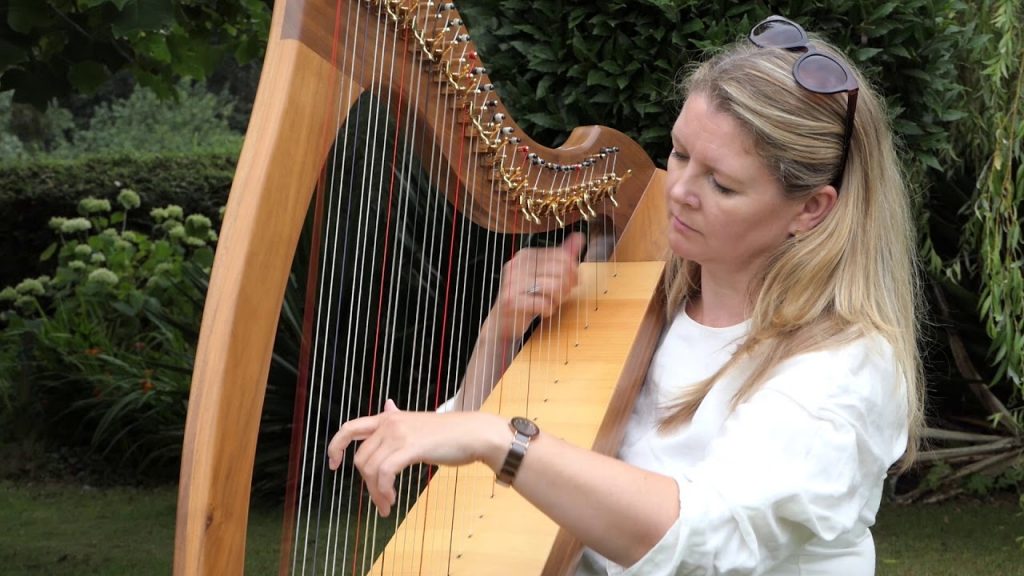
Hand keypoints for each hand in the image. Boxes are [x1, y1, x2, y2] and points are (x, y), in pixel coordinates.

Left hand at [327, 399, 504, 516]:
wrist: (472, 434)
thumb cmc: (448, 433)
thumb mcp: (417, 422)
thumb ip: (398, 419)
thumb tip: (387, 405)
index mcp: (388, 417)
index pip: (350, 428)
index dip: (336, 446)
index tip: (333, 465)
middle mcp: (389, 422)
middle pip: (361, 459)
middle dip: (366, 485)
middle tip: (380, 501)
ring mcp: (399, 434)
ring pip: (371, 469)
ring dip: (377, 493)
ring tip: (388, 504)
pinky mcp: (410, 447)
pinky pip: (385, 473)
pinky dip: (384, 490)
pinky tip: (393, 499)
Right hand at [489, 232, 585, 340]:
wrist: (504, 322)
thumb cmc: (528, 298)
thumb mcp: (546, 275)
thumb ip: (562, 256)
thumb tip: (580, 236)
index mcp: (526, 254)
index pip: (563, 256)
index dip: (573, 272)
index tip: (572, 284)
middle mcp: (517, 264)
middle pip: (561, 270)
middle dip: (567, 287)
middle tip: (561, 296)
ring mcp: (512, 281)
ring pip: (555, 286)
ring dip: (558, 300)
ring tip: (551, 304)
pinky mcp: (511, 300)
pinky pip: (544, 304)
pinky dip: (548, 311)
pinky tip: (542, 312)